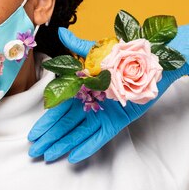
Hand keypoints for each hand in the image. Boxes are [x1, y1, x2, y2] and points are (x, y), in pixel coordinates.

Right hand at [28, 22, 188, 162]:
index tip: (32, 135)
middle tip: (34, 152)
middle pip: (65, 125)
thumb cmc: (126, 55)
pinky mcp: (116, 122)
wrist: (156, 63)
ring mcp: (102, 114)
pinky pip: (99, 138)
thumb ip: (78, 46)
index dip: (45, 123)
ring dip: (63, 145)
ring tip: (49, 157)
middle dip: (49, 138)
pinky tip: (73, 157)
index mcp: (80, 88)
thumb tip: (59, 32)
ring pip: (78, 133)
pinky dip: (87, 147)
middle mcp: (88, 103)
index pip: (57, 109)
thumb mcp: (99, 50)